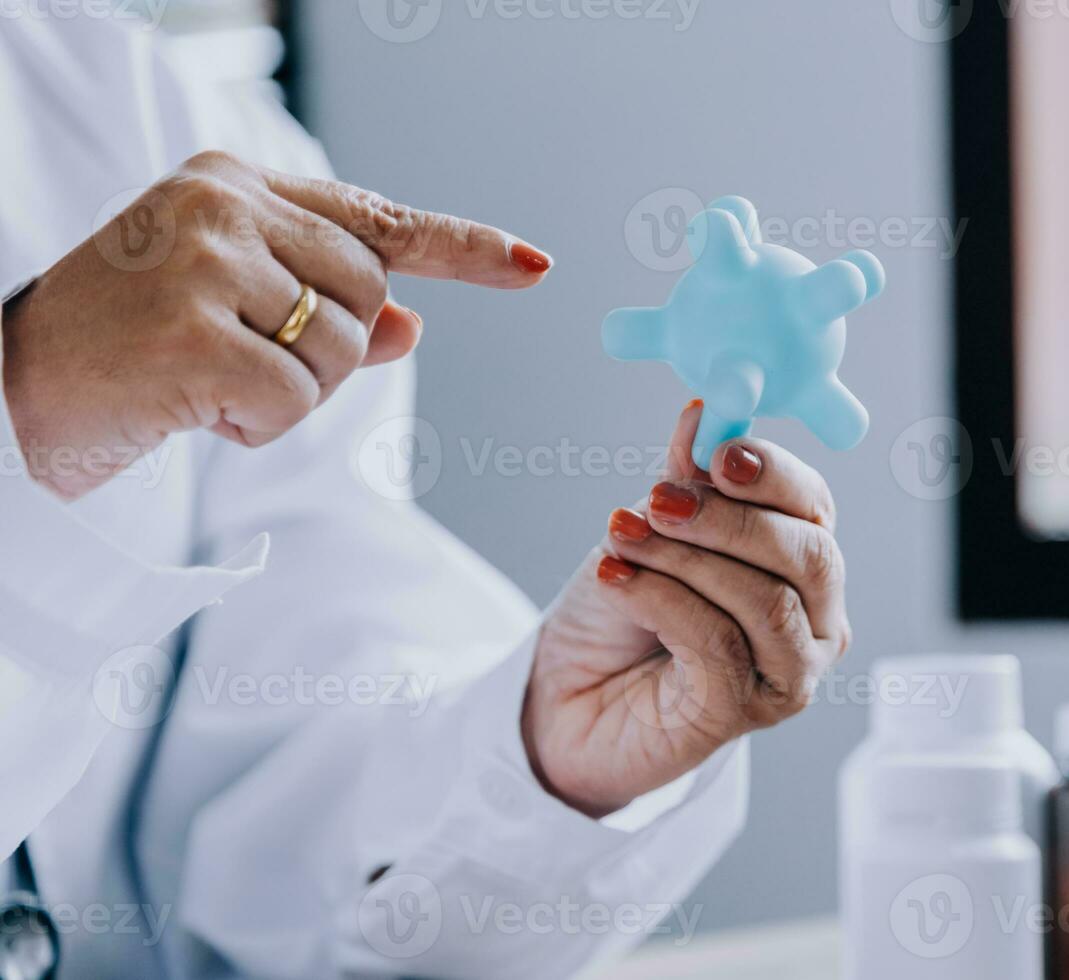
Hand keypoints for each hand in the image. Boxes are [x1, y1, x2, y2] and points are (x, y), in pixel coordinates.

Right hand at [0, 150, 551, 498]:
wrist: (11, 390)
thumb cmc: (129, 349)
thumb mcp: (232, 314)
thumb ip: (326, 311)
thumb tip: (413, 323)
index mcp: (236, 186)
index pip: (378, 217)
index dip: (465, 248)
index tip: (536, 267)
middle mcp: (223, 205)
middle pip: (372, 298)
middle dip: (329, 353)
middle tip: (242, 365)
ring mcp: (203, 262)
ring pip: (342, 350)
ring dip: (292, 394)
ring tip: (206, 382)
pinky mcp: (190, 331)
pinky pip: (293, 400)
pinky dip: (257, 426)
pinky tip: (193, 408)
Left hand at [523, 401, 851, 816]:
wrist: (565, 695)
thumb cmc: (620, 612)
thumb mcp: (651, 528)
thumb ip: (685, 480)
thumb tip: (704, 414)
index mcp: (803, 562)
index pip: (814, 506)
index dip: (772, 472)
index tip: (716, 451)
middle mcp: (816, 620)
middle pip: (808, 555)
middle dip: (731, 519)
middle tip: (659, 500)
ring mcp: (789, 673)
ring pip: (766, 601)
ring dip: (686, 560)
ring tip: (621, 538)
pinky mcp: (745, 714)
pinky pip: (718, 643)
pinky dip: (661, 599)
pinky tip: (616, 579)